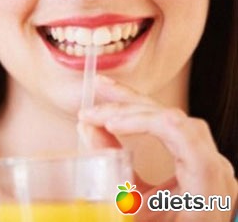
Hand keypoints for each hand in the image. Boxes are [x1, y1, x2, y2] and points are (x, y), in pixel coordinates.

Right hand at [77, 76, 237, 221]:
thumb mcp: (133, 213)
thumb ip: (111, 170)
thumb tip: (88, 128)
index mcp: (207, 188)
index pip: (181, 132)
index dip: (142, 119)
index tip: (108, 122)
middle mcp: (215, 172)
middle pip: (176, 120)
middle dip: (129, 107)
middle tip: (91, 106)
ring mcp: (209, 166)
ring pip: (175, 120)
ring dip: (135, 106)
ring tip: (102, 94)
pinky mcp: (198, 165)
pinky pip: (174, 131)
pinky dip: (145, 119)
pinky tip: (120, 115)